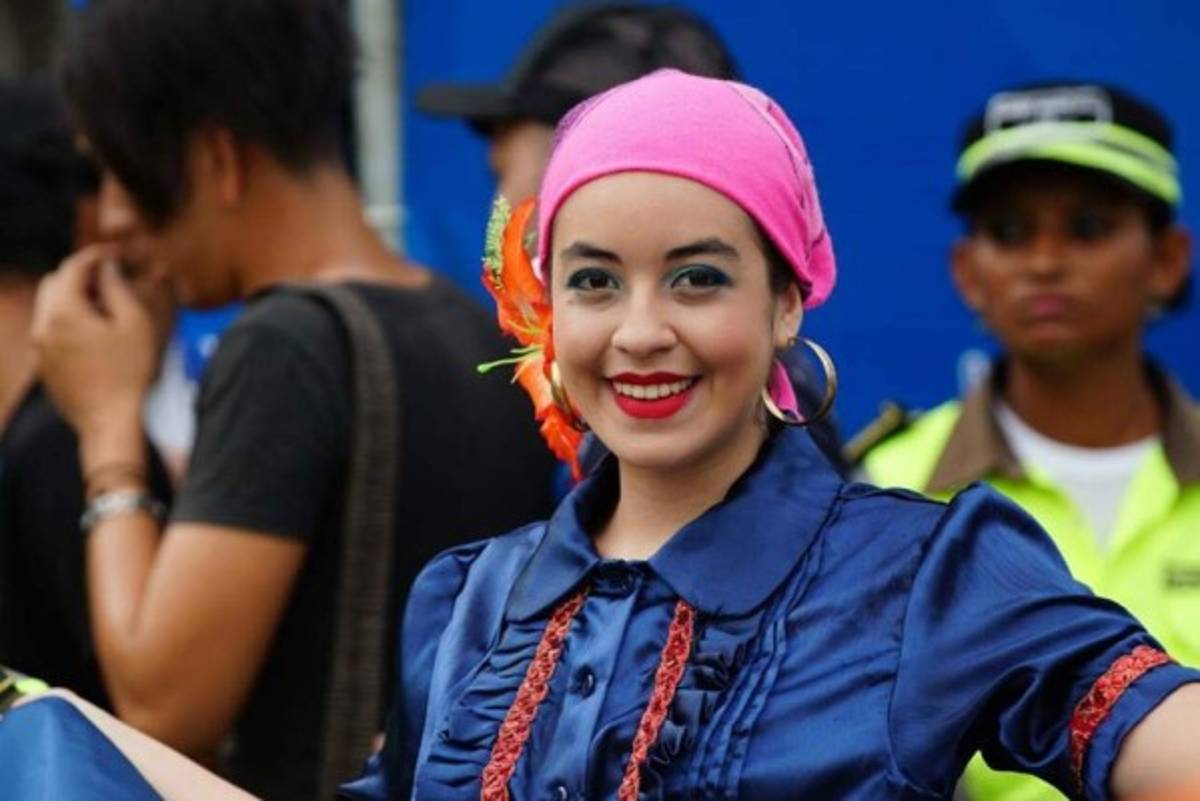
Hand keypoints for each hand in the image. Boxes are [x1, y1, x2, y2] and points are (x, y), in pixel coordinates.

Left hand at [32, 244, 166, 445]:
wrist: (110, 422)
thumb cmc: (129, 372)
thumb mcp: (135, 323)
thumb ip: (118, 287)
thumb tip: (107, 267)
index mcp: (63, 310)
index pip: (74, 267)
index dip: (97, 255)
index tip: (118, 253)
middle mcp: (42, 324)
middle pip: (54, 282)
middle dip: (80, 274)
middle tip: (110, 276)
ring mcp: (38, 347)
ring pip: (49, 306)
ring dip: (73, 297)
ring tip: (105, 304)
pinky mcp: (43, 365)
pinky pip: (50, 329)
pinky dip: (68, 319)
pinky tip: (95, 331)